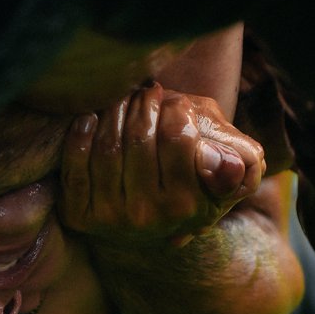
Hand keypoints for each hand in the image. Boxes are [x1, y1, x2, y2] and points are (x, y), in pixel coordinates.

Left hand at [59, 83, 263, 246]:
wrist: (153, 211)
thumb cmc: (194, 174)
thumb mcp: (231, 169)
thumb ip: (240, 163)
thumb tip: (226, 164)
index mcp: (190, 205)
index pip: (178, 136)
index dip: (176, 109)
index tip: (176, 103)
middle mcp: (150, 217)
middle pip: (139, 136)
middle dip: (143, 104)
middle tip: (147, 94)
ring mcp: (111, 219)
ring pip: (107, 145)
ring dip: (113, 111)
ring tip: (124, 101)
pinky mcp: (80, 216)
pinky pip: (74, 164)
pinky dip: (81, 133)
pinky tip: (91, 117)